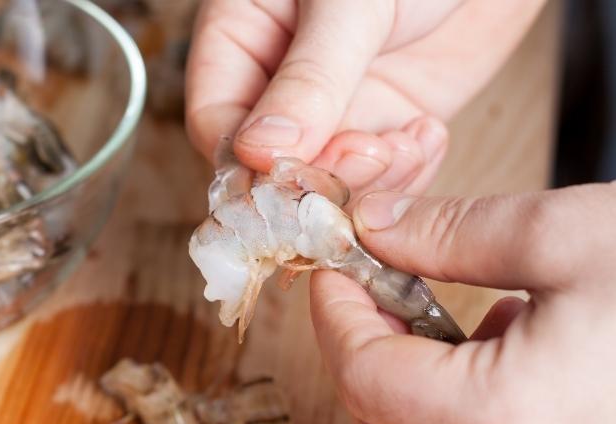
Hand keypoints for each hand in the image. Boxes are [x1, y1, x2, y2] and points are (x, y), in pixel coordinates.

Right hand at [186, 0, 544, 197]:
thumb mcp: (348, 3)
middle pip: (270, 165)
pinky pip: (381, 177)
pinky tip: (428, 135)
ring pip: (327, 181)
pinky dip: (405, 176)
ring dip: (367, 183)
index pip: (216, 121)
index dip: (247, 160)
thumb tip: (261, 153)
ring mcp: (335, 109)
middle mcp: (281, 83)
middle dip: (317, 176)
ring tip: (406, 145)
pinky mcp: (387, 123)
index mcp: (242, 38)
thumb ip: (309, 77)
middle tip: (367, 155)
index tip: (290, 172)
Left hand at [310, 184, 615, 423]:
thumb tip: (379, 229)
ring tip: (448, 340)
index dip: (335, 318)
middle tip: (374, 306)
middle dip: (360, 369)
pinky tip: (496, 385)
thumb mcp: (572, 234)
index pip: (366, 380)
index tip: (334, 275)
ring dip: (403, 413)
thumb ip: (453, 234)